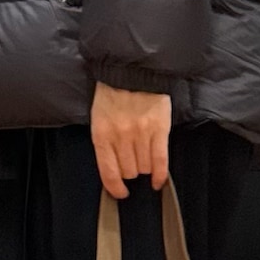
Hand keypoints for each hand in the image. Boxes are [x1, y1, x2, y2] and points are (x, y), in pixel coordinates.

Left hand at [90, 82, 171, 198]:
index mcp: (102, 134)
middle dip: (131, 172)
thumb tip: (114, 169)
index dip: (115, 188)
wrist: (133, 67)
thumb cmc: (113, 92)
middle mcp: (121, 137)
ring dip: (145, 169)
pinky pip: (160, 161)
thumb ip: (105, 142)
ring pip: (144, 168)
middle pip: (129, 172)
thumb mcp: (99, 117)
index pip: (109, 173)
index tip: (121, 192)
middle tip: (133, 164)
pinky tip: (158, 182)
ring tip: (144, 160)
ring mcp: (141, 134)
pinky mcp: (159, 129)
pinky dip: (160, 175)